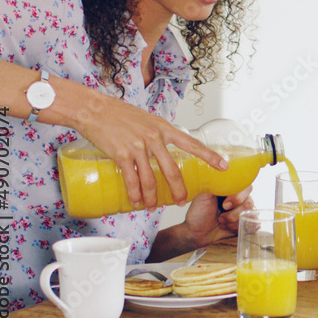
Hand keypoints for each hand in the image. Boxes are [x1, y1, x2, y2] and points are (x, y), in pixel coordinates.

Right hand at [73, 92, 227, 209]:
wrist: (94, 109)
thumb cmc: (119, 114)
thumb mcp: (147, 120)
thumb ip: (158, 135)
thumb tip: (164, 151)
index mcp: (164, 128)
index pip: (192, 144)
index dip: (210, 156)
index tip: (224, 166)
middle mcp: (154, 137)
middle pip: (172, 170)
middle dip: (179, 190)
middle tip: (181, 202)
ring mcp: (138, 146)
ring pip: (151, 179)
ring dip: (152, 197)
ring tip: (153, 208)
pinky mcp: (121, 154)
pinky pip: (132, 179)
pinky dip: (135, 193)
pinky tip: (136, 202)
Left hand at [180, 188, 254, 246]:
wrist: (196, 233)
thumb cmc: (198, 213)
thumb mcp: (203, 195)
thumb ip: (215, 182)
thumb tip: (223, 170)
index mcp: (229, 188)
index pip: (244, 185)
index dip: (237, 196)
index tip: (225, 204)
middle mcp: (238, 197)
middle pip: (249, 201)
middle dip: (234, 212)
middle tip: (221, 215)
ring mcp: (242, 210)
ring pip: (250, 214)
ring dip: (233, 220)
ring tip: (221, 221)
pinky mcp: (244, 222)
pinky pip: (251, 223)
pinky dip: (237, 227)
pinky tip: (227, 227)